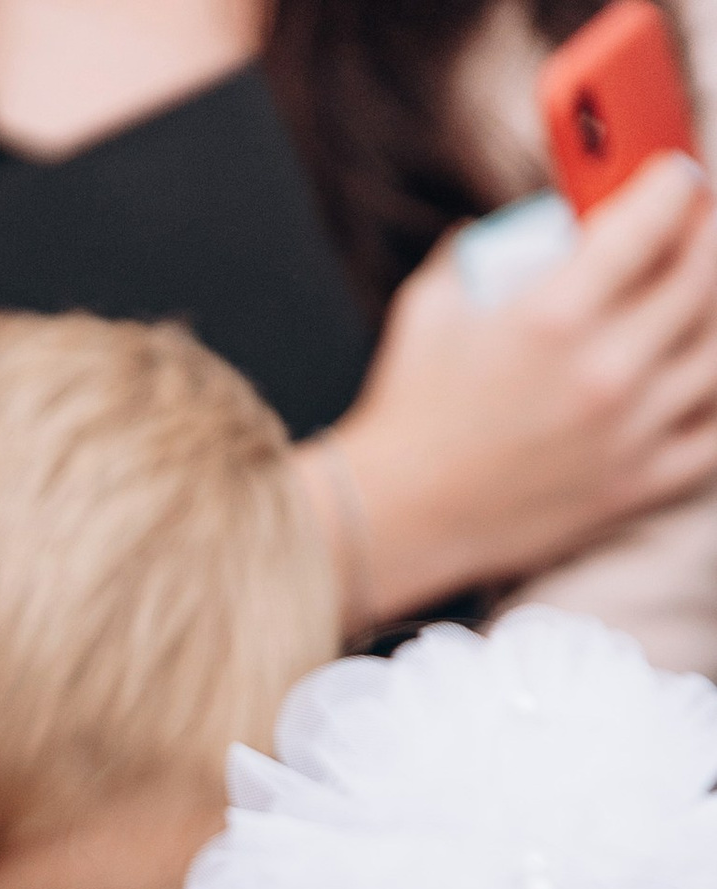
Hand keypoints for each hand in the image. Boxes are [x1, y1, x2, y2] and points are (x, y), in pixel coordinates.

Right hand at [315, 152, 716, 623]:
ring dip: (715, 312)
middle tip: (696, 226)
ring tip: (697, 298)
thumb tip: (534, 224)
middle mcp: (604, 369)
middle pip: (703, 275)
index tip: (678, 177)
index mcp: (556, 314)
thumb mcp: (434, 302)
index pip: (656, 218)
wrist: (393, 521)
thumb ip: (489, 247)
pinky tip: (699, 378)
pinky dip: (716, 401)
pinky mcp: (631, 486)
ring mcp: (627, 433)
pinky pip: (713, 438)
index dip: (677, 182)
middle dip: (705, 234)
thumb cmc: (407, 416)